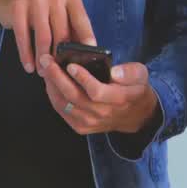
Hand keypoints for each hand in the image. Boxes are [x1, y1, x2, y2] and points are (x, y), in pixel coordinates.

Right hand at [0, 0, 95, 72]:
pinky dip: (26, 55)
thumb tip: (84, 52)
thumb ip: (72, 25)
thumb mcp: (60, 8)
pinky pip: (23, 37)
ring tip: (43, 71)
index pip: (82, 19)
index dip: (86, 38)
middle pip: (62, 32)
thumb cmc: (41, 5)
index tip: (88, 55)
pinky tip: (29, 66)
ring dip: (43, 58)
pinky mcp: (18, 7)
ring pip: (44, 37)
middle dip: (61, 56)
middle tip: (59, 71)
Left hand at [40, 56, 159, 134]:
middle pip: (74, 97)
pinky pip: (62, 112)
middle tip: (47, 60)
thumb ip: (130, 72)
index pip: (96, 91)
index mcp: (118, 99)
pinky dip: (53, 97)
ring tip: (45, 69)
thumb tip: (114, 71)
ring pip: (64, 105)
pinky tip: (50, 83)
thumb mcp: (141, 75)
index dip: (82, 78)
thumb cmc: (135, 89)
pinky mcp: (81, 127)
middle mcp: (102, 113)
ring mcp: (90, 122)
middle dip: (57, 77)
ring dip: (51, 86)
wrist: (135, 116)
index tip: (71, 65)